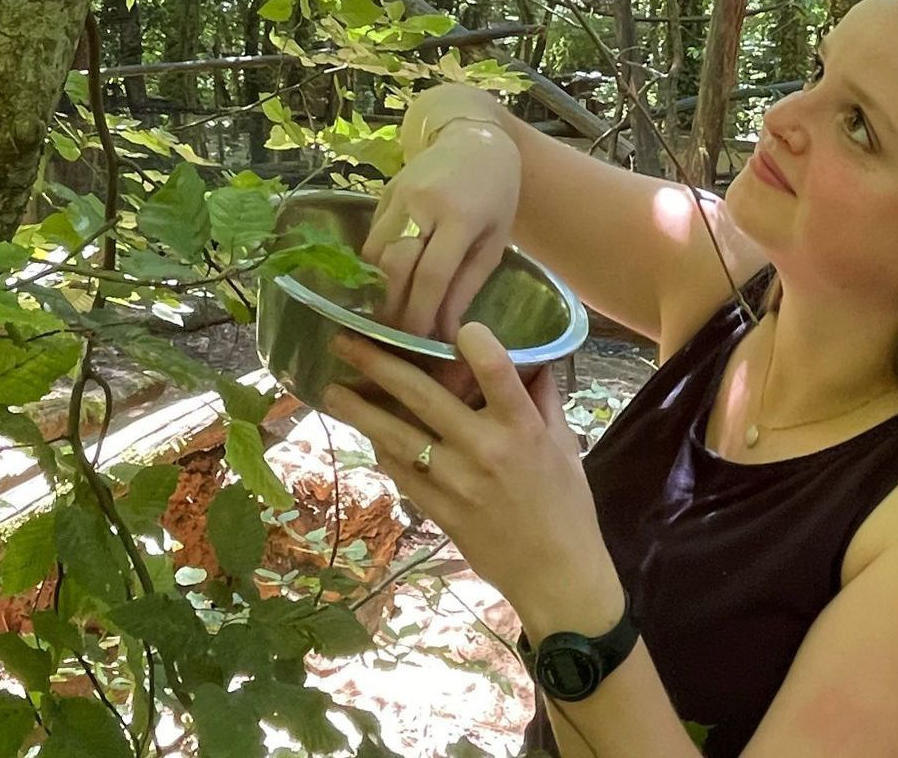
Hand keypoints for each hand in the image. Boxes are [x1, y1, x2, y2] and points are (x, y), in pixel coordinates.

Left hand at [320, 323, 619, 626]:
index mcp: (522, 428)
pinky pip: (400, 473)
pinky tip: (367, 435)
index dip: (475, 342)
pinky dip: (382, 451)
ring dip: (360, 412)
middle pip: (423, 397)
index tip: (456, 323)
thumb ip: (542, 397)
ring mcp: (456, 482)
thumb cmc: (566, 503)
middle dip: (379, 364)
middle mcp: (485, 449)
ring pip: (397, 436)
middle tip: (345, 341)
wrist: (556, 574)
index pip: (497, 372)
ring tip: (331, 390)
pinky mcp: (439, 511)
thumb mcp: (563, 443)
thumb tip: (531, 355)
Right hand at [363, 122, 519, 340]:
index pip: (431, 276)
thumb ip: (467, 285)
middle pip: (394, 268)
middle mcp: (423, 205)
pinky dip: (376, 266)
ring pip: (374, 255)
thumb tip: (444, 332)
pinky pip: (371, 238)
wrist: (472, 137)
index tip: (417, 343)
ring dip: (379, 289)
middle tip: (398, 337)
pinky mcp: (383, 193)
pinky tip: (387, 282)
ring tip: (391, 313)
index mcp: (459, 217)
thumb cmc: (496, 192)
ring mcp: (398, 197)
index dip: (420, 315)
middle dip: (393, 309)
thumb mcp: (494, 240)